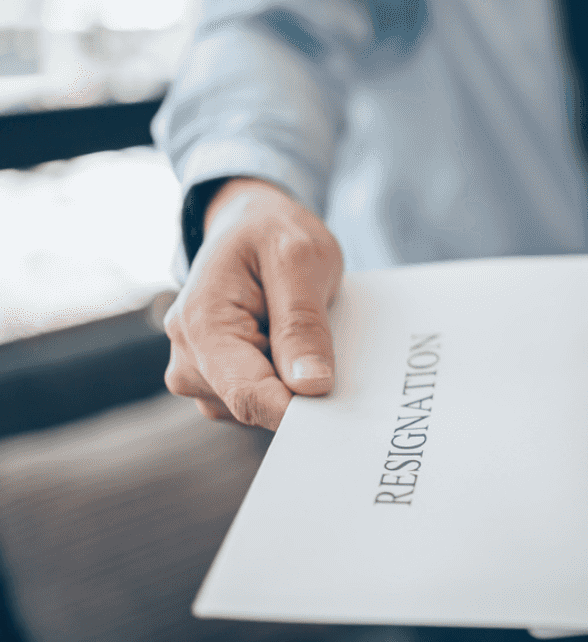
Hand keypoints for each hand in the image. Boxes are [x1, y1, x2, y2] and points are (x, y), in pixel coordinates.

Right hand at [163, 178, 343, 429]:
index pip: (249, 395)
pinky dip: (290, 384)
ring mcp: (202, 375)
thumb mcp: (300, 260)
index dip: (299, 412)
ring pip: (262, 409)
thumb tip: (310, 386)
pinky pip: (264, 402)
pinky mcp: (221, 384)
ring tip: (313, 337)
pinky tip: (302, 351)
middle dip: (302, 393)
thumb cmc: (272, 234)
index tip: (344, 416)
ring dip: (296, 385)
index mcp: (201, 324)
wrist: (248, 225)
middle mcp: (189, 358)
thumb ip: (302, 323)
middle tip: (338, 353)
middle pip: (256, 407)